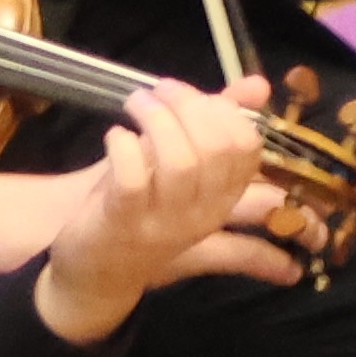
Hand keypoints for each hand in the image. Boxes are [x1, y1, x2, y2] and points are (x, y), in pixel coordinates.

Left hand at [36, 81, 304, 343]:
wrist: (96, 271)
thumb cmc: (143, 208)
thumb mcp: (183, 167)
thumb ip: (217, 125)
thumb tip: (258, 85)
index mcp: (224, 197)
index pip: (247, 147)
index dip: (221, 110)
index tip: (188, 94)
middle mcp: (204, 211)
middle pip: (217, 147)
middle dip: (186, 105)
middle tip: (154, 92)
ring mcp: (166, 220)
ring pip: (180, 160)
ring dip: (155, 119)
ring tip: (134, 104)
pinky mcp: (124, 222)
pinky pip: (133, 177)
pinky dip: (123, 145)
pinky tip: (115, 135)